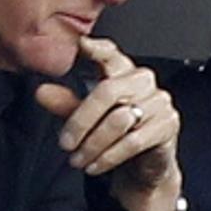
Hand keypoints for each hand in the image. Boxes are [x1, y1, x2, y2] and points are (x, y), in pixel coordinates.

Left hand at [35, 37, 181, 210]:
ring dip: (93, 145)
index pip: (112, 54)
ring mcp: (159, 102)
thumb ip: (66, 104)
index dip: (98, 48)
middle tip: (65, 142)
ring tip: (78, 159)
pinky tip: (95, 165)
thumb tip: (42, 92)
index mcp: (123, 72)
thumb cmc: (116, 135)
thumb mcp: (87, 119)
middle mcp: (143, 82)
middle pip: (108, 91)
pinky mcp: (168, 125)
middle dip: (81, 120)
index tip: (81, 45)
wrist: (144, 165)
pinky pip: (133, 141)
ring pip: (119, 120)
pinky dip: (109, 156)